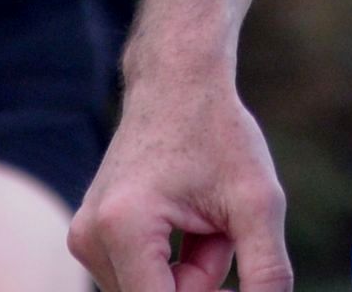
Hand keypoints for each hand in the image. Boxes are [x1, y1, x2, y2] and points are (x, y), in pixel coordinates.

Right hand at [69, 55, 290, 291]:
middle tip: (226, 232)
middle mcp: (91, 238)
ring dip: (192, 274)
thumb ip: (266, 273)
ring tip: (210, 220)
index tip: (233, 285)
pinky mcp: (90, 237)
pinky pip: (142, 277)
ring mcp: (85, 239)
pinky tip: (191, 221)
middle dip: (204, 282)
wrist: (177, 80)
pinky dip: (174, 263)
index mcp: (124, 227)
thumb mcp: (258, 203)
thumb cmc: (217, 132)